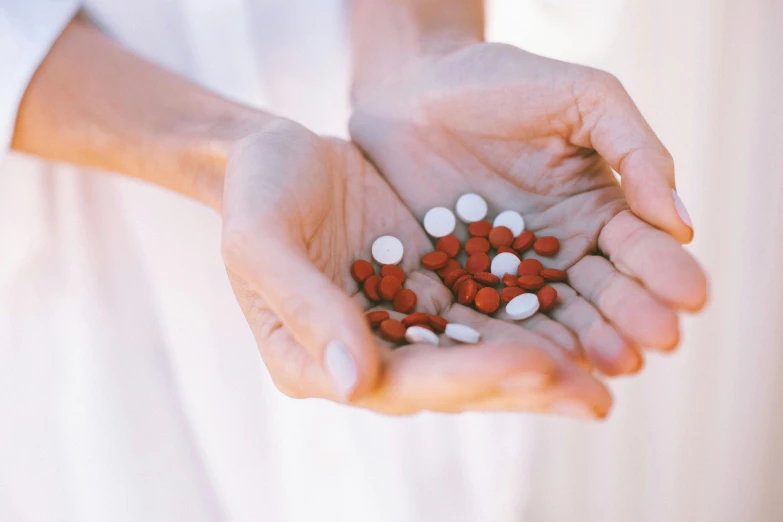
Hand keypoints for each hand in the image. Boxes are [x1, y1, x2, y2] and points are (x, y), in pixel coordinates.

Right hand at [220, 119, 610, 416]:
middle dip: (525, 387)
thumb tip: (356, 385)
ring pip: (484, 352)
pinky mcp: (435, 287)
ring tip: (613, 369)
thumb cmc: (257, 197)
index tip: (533, 365)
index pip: (402, 381)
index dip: (467, 378)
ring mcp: (407, 323)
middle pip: (456, 381)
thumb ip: (306, 309)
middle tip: (596, 396)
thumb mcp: (262, 244)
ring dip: (548, 362)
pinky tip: (587, 316)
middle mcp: (371, 355)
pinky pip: (491, 307)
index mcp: (321, 360)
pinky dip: (537, 315)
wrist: (277, 157)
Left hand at [350, 43, 707, 375]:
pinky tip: (536, 360)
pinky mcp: (460, 282)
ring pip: (553, 315)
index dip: (664, 272)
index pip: (639, 248)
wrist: (415, 87)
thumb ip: (635, 151)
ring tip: (611, 363)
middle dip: (632, 317)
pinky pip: (489, 314)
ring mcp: (510, 272)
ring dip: (586, 341)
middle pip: (603, 293)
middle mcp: (560, 250)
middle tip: (658, 343)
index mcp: (599, 209)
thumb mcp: (584, 99)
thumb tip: (682, 223)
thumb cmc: (503, 81)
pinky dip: (513, 339)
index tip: (690, 297)